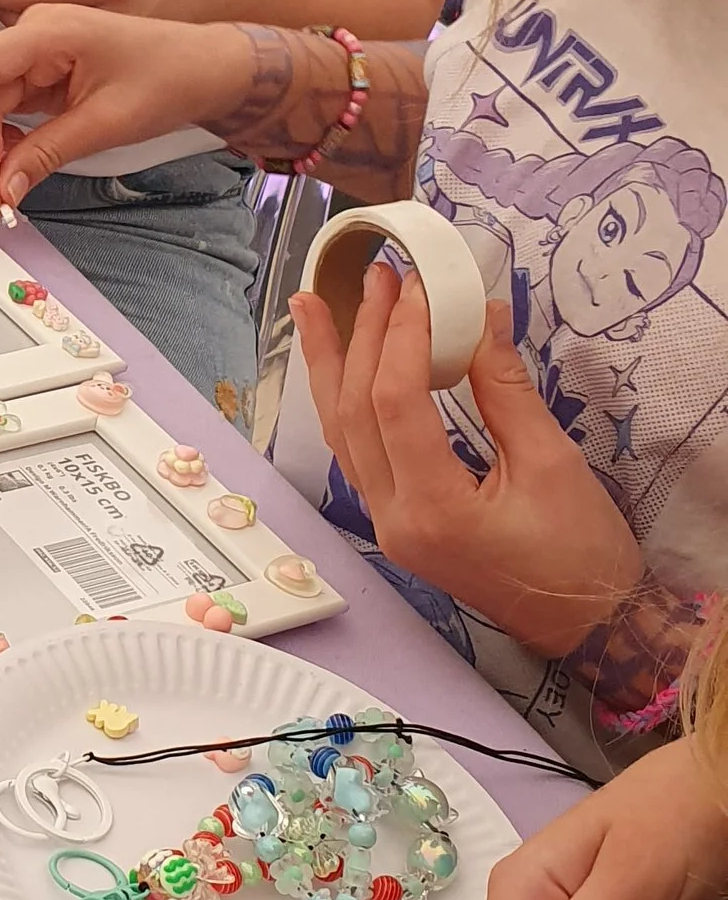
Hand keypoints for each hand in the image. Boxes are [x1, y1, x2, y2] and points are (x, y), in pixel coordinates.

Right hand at [0, 8, 254, 218]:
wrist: (204, 70)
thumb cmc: (171, 75)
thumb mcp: (108, 122)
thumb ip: (47, 153)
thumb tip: (5, 185)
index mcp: (49, 29)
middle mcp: (32, 36)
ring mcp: (33, 56)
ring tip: (1, 193)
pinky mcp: (39, 77)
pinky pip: (2, 111)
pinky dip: (1, 144)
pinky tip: (12, 168)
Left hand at [294, 275, 644, 654]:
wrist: (586, 622)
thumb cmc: (579, 554)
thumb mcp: (552, 463)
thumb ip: (506, 389)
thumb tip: (482, 315)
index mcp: (433, 509)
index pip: (394, 403)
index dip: (400, 336)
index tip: (417, 287)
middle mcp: (395, 519)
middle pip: (353, 413)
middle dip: (358, 337)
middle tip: (370, 277)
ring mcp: (388, 524)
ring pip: (341, 433)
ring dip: (331, 366)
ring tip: (314, 306)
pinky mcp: (397, 522)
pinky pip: (357, 451)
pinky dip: (347, 400)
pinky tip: (345, 365)